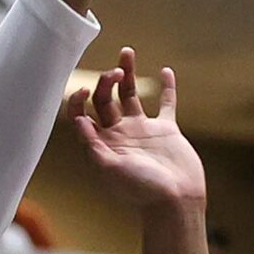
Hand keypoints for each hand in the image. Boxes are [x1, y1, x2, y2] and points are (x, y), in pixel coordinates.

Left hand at [68, 48, 205, 208]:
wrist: (176, 202)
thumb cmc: (142, 191)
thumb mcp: (111, 169)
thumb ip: (93, 145)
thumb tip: (77, 120)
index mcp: (103, 143)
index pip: (83, 114)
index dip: (79, 100)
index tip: (87, 89)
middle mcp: (120, 133)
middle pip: (106, 99)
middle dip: (107, 81)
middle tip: (115, 72)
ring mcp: (143, 130)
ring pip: (132, 95)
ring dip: (128, 74)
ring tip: (126, 52)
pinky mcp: (167, 130)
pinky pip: (166, 104)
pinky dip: (166, 87)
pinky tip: (165, 71)